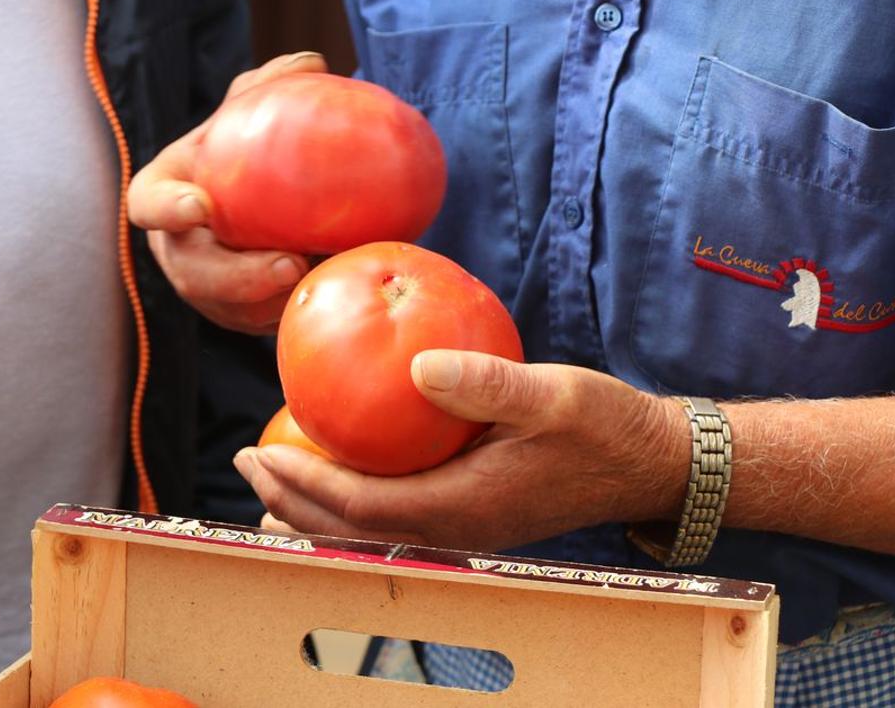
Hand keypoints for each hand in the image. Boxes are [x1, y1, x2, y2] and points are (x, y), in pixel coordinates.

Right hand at [128, 51, 325, 333]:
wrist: (257, 195)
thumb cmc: (243, 145)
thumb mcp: (250, 111)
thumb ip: (270, 86)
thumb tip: (311, 65)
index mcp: (165, 191)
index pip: (147, 204)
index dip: (167, 210)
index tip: (201, 207)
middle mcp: (175, 247)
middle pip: (191, 274)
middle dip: (236, 277)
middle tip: (289, 264)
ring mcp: (202, 287)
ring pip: (226, 309)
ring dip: (269, 304)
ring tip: (317, 283)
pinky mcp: (234, 313)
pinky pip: (256, 324)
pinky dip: (287, 314)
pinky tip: (326, 297)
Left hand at [234, 350, 689, 551]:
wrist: (648, 461)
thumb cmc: (605, 424)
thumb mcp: (553, 393)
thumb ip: (486, 383)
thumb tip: (417, 365)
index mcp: (466, 506)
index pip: (361, 507)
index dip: (302, 484)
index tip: (259, 451)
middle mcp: (457, 529)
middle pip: (352, 529)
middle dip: (291, 503)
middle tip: (246, 461)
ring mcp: (463, 526)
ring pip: (369, 529)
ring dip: (315, 509)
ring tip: (268, 485)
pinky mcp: (471, 511)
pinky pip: (394, 513)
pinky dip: (352, 500)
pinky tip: (337, 470)